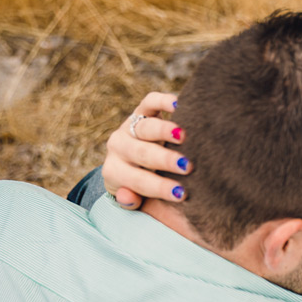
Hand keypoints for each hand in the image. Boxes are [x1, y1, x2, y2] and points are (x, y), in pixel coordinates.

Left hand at [102, 92, 189, 208]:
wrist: (130, 161)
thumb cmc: (140, 187)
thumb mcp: (133, 199)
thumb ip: (131, 201)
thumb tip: (129, 197)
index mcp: (114, 172)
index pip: (137, 180)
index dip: (159, 188)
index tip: (181, 194)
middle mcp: (118, 147)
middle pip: (141, 153)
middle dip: (164, 160)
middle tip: (187, 166)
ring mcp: (128, 127)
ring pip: (144, 127)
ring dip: (164, 131)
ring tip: (184, 136)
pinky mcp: (140, 111)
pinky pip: (150, 102)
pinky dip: (163, 100)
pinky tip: (179, 104)